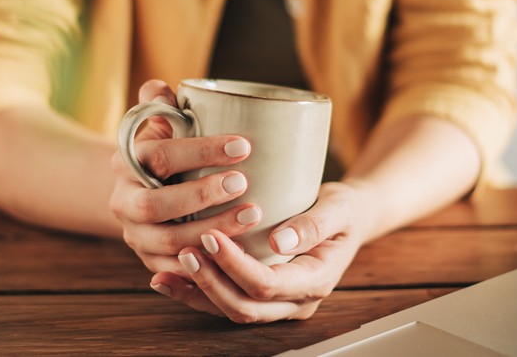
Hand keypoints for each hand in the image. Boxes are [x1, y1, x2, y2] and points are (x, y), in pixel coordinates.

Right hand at [109, 80, 263, 276]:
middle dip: (200, 195)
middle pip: (155, 204)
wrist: (142, 191)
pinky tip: (237, 253)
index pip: (159, 156)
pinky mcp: (150, 261)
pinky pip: (175, 270)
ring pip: (168, 241)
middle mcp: (122, 201)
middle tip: (242, 183)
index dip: (200, 151)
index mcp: (126, 162)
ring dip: (212, 230)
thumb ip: (161, 105)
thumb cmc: (165, 150)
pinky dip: (205, 263)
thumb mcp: (160, 125)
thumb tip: (160, 88)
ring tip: (253, 215)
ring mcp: (135, 234)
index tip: (242, 145)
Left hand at [148, 182, 368, 322]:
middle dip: (211, 282)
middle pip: (245, 306)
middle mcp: (295, 301)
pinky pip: (225, 302)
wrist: (348, 219)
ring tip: (168, 268)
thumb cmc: (343, 209)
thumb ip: (313, 224)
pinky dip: (195, 293)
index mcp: (316, 280)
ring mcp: (278, 303)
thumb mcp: (338, 207)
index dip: (235, 265)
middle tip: (185, 250)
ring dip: (198, 292)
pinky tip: (169, 279)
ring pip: (231, 310)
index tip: (211, 235)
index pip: (267, 285)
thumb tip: (280, 242)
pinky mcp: (261, 296)